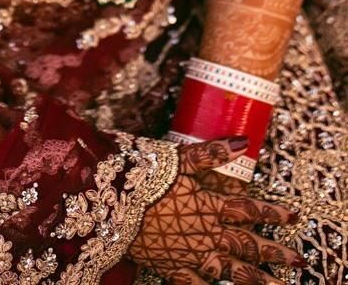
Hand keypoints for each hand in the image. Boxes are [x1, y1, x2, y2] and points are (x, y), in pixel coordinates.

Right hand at [128, 137, 304, 283]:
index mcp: (210, 203)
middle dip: (275, 253)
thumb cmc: (145, 174)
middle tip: (298, 262)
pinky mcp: (173, 268)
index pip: (249, 210)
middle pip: (248, 245)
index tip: (293, 218)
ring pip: (233, 272)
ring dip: (258, 280)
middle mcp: (208, 232)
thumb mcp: (181, 158)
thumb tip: (244, 141)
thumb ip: (213, 152)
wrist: (114, 199)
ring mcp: (193, 254)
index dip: (273, 213)